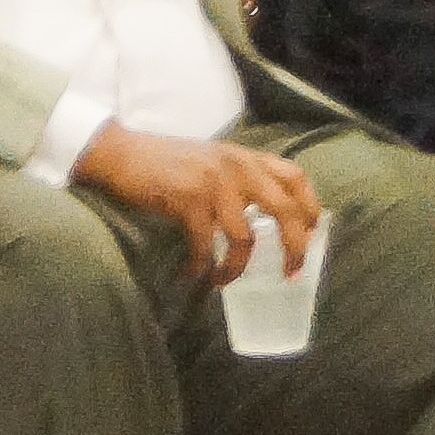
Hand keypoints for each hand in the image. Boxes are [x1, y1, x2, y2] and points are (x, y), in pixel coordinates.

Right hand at [76, 124, 323, 285]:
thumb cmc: (168, 162)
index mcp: (247, 157)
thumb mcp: (214, 161)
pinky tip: (193, 273)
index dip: (310, 208)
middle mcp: (238, 167)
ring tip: (224, 280)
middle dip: (294, 246)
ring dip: (237, 268)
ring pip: (245, 237)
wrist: (123, 153)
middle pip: (285, 209)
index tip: (312, 234)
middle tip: (291, 273)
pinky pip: (205, 245)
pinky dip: (201, 266)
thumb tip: (263, 215)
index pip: (296, 177)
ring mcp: (214, 183)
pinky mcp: (188, 201)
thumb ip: (240, 179)